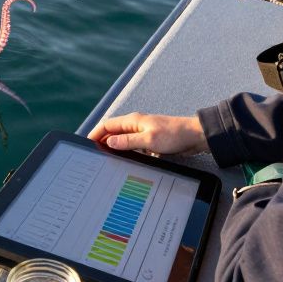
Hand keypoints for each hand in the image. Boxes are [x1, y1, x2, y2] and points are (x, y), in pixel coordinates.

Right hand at [88, 113, 207, 155]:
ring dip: (115, 148)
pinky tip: (125, 161)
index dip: (96, 133)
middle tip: (95, 154)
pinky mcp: (150, 141)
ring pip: (123, 141)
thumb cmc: (174, 135)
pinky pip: (133, 147)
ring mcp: (143, 133)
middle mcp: (136, 125)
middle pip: (113, 133)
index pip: (107, 125)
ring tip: (107, 160)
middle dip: (103, 142)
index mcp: (133, 120)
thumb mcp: (149, 140)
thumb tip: (109, 142)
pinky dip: (127, 152)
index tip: (87, 143)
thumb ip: (128, 141)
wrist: (195, 137)